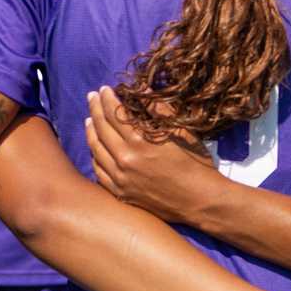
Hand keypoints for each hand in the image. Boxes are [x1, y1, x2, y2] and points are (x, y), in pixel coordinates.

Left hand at [85, 86, 217, 224]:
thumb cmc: (195, 163)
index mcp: (140, 142)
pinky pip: (99, 173)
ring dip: (90, 131)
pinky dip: (94, 157)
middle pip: (101, 128)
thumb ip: (159, 109)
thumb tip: (143, 88)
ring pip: (96, 150)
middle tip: (92, 97)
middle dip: (95, 109)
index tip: (104, 89)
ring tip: (89, 120)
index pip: (114, 113)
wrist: (200, 201)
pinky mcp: (121, 194)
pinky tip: (95, 149)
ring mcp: (121, 179)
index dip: (107, 98)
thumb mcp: (180, 131)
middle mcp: (125, 160)